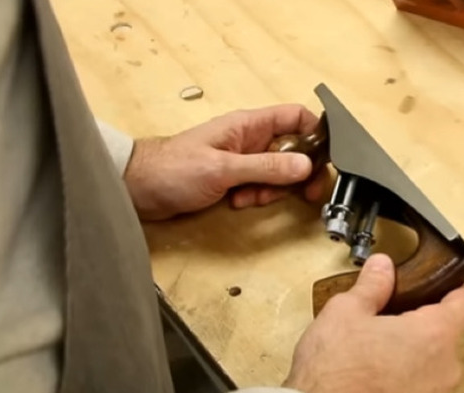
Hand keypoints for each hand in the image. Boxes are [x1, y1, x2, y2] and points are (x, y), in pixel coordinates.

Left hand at [123, 104, 330, 220]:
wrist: (138, 189)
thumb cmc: (173, 170)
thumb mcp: (223, 169)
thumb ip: (266, 167)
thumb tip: (305, 166)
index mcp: (249, 125)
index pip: (296, 117)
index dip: (316, 133)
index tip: (325, 158)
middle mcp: (251, 139)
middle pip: (294, 150)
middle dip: (299, 172)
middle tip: (305, 193)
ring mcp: (244, 160)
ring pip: (279, 173)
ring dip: (273, 189)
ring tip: (248, 197)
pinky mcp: (235, 180)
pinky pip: (261, 187)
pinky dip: (256, 197)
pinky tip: (237, 202)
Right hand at [283, 254, 463, 392]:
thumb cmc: (332, 372)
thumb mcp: (346, 311)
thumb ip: (372, 285)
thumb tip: (383, 267)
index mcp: (433, 335)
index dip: (457, 291)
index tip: (442, 288)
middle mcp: (443, 369)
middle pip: (449, 335)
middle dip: (423, 324)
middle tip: (391, 318)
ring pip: (435, 364)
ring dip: (415, 355)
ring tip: (377, 350)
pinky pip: (423, 390)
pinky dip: (407, 380)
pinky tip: (376, 376)